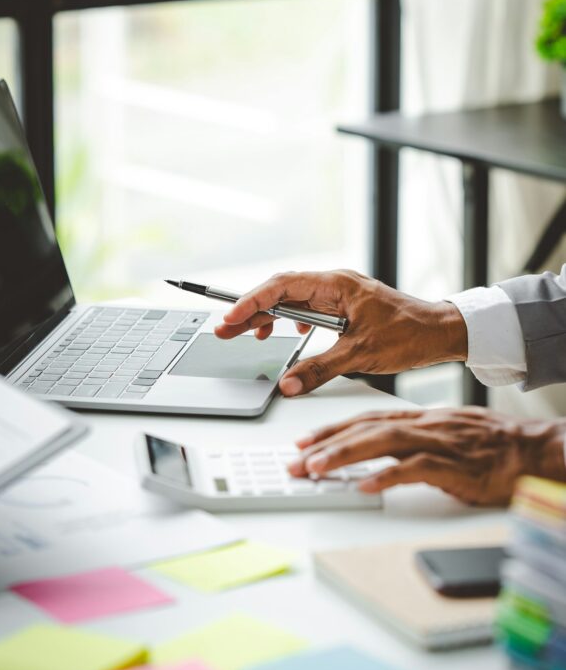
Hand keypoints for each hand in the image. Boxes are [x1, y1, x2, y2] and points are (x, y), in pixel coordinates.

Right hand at [214, 270, 467, 395]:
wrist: (442, 332)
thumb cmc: (411, 334)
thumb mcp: (361, 354)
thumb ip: (320, 369)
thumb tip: (288, 384)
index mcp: (336, 284)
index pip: (282, 287)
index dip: (251, 302)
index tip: (231, 319)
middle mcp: (335, 284)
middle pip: (281, 292)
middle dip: (252, 311)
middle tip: (225, 330)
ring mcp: (339, 295)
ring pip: (292, 301)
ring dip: (269, 317)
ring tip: (250, 336)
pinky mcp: (345, 307)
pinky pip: (308, 309)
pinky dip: (291, 321)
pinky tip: (288, 334)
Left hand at [288, 407, 565, 505]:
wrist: (531, 450)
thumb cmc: (492, 446)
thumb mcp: (445, 437)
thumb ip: (413, 444)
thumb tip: (380, 458)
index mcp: (420, 419)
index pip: (367, 419)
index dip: (333, 428)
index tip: (305, 440)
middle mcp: (423, 425)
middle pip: (365, 429)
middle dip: (326, 443)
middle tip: (296, 460)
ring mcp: (437, 443)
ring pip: (382, 443)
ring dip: (344, 455)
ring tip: (316, 468)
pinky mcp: (454, 466)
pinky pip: (415, 469)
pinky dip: (387, 475)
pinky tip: (364, 484)